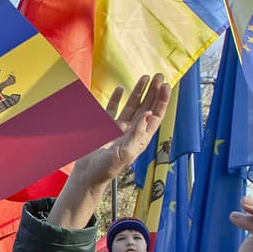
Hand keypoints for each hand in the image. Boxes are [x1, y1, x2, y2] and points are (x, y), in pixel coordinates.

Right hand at [47, 74, 168, 228]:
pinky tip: (121, 89)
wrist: (87, 174)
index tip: (165, 86)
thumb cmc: (107, 168)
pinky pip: (112, 109)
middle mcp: (133, 132)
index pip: (155, 116)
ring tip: (145, 77)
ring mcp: (119, 128)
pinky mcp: (105, 127)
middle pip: (147, 107)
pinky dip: (117, 99)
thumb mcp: (126, 152)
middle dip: (154, 92)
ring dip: (139, 92)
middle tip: (159, 76)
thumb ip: (137, 133)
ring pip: (132, 106)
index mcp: (141, 138)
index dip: (162, 101)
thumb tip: (149, 114)